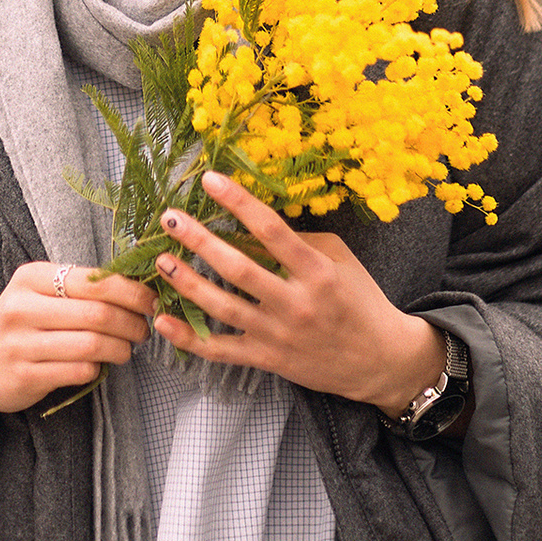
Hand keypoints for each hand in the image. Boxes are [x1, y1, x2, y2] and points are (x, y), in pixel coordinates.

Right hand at [0, 263, 157, 443]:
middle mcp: (23, 308)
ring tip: (127, 349)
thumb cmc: (19, 323)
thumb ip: (78, 287)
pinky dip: (98, 368)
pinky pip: (78, 371)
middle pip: (97, 313)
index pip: (95, 280)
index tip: (151, 301)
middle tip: (143, 329)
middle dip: (131, 322)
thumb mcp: (38, 293)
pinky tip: (100, 365)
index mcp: (31, 278)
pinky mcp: (24, 376)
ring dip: (120, 348)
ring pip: (91, 344)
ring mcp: (21, 344)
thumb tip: (136, 289)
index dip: (131, 292)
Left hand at [152, 171, 445, 415]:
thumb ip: (298, 241)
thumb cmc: (360, 299)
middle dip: (199, 240)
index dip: (238, 202)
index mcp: (317, 271)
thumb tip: (251, 223)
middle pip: (238, 268)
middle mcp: (295, 303)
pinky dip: (188, 338)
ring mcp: (278, 335)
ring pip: (223, 307)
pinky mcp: (267, 359)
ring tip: (161, 260)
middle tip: (170, 218)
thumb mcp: (339, 259)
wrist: (380, 360)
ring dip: (188, 282)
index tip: (210, 179)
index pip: (270, 229)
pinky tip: (162, 320)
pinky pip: (221, 350)